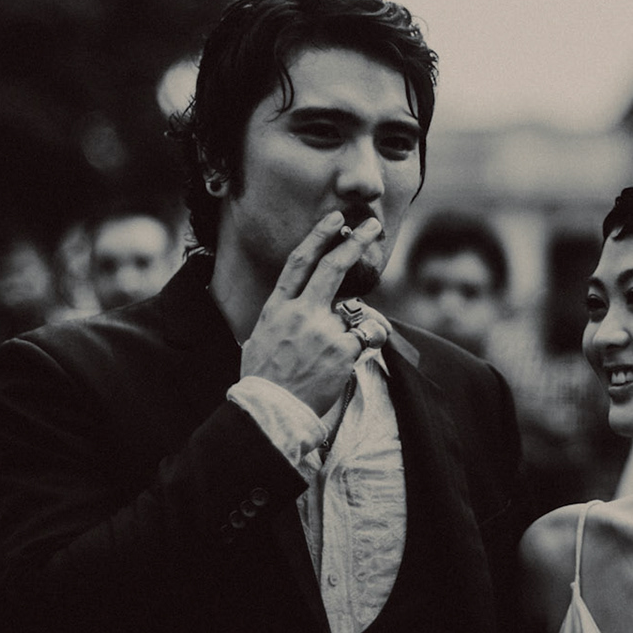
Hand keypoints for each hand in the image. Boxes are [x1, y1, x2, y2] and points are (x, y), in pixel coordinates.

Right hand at [240, 210, 379, 413]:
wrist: (271, 413)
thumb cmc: (264, 379)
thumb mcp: (260, 337)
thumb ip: (283, 316)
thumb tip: (299, 304)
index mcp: (277, 308)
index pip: (299, 262)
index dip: (318, 236)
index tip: (335, 219)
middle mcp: (300, 313)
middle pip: (332, 268)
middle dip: (355, 242)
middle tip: (372, 226)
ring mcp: (323, 330)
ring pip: (354, 312)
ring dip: (355, 325)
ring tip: (333, 352)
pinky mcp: (343, 350)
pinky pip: (366, 336)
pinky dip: (366, 342)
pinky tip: (347, 360)